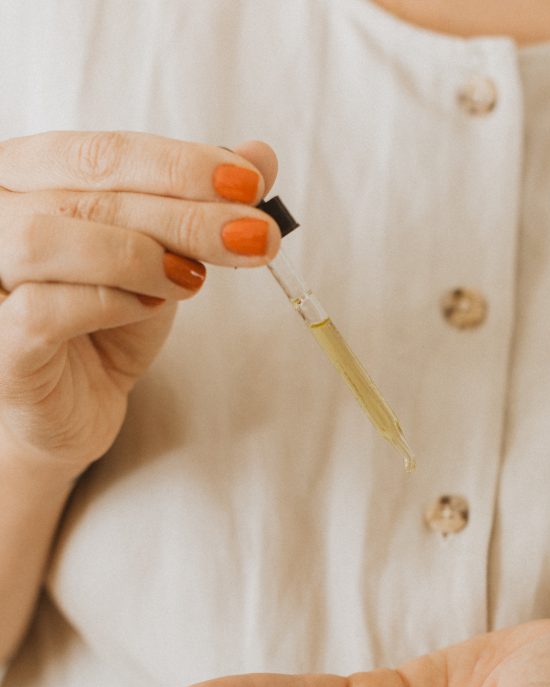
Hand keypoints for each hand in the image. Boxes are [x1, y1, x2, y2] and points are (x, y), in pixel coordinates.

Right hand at [0, 130, 279, 479]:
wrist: (72, 405)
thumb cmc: (104, 322)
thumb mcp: (161, 254)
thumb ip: (199, 202)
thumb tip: (259, 155)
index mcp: (26, 176)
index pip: (101, 153)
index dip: (180, 165)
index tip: (250, 183)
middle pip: (86, 194)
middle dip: (184, 212)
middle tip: (256, 234)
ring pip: (47, 240)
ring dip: (139, 255)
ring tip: (194, 279)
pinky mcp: (0, 347)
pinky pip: (42, 310)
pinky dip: (108, 303)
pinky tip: (151, 308)